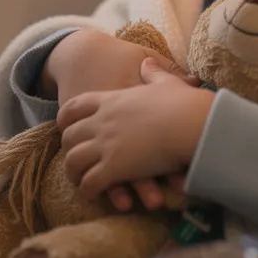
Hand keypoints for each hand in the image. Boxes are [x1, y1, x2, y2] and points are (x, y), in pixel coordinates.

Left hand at [44, 30, 196, 207]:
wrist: (192, 123)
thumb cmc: (183, 102)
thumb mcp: (164, 81)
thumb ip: (152, 72)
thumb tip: (147, 62)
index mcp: (111, 101)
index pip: (74, 107)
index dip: (66, 119)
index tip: (66, 127)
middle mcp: (102, 122)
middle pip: (69, 136)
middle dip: (69, 149)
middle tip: (75, 159)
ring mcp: (105, 145)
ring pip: (73, 162)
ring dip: (74, 173)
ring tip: (79, 181)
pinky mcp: (113, 168)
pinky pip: (89, 183)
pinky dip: (88, 191)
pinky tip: (93, 195)